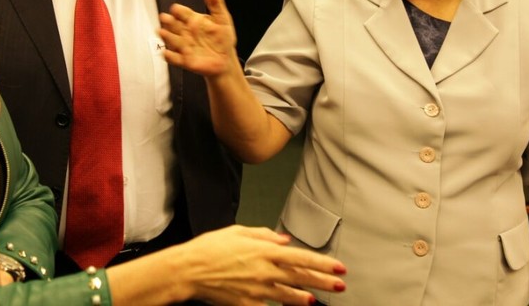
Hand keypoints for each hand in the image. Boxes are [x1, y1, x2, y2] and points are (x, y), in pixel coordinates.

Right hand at [159, 0, 237, 76]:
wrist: (225, 60)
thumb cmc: (222, 38)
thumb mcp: (222, 18)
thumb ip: (215, 3)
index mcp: (193, 20)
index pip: (183, 13)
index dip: (179, 11)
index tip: (175, 9)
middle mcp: (186, 32)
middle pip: (174, 25)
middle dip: (168, 22)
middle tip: (164, 18)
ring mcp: (184, 46)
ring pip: (172, 40)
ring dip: (166, 36)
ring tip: (162, 32)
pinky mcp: (184, 60)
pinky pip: (174, 59)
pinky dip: (169, 56)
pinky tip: (167, 53)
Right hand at [185, 225, 345, 304]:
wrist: (189, 270)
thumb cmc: (209, 248)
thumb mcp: (238, 231)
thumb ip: (263, 235)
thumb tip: (283, 239)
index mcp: (264, 251)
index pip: (302, 258)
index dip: (323, 263)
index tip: (338, 267)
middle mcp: (264, 271)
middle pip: (301, 278)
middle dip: (323, 282)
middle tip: (340, 286)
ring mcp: (257, 290)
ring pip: (290, 296)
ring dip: (306, 297)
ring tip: (317, 299)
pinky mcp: (247, 304)